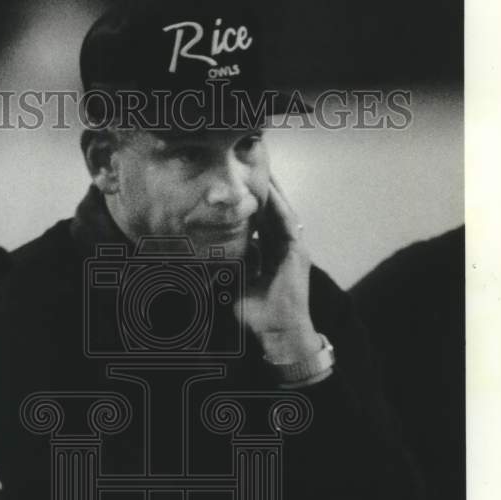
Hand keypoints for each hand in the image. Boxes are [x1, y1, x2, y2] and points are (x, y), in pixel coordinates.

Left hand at [236, 177, 319, 362]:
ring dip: (273, 192)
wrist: (278, 332)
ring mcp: (292, 249)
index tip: (237, 188)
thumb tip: (202, 262)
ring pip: (282, 213)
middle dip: (263, 191)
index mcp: (269, 254)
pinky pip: (288, 224)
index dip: (250, 206)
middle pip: (272, 212)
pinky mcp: (298, 253)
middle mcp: (282, 248)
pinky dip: (279, 208)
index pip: (260, 223)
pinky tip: (270, 193)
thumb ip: (225, 271)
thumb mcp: (234, 286)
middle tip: (252, 167)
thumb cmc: (257, 315)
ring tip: (262, 170)